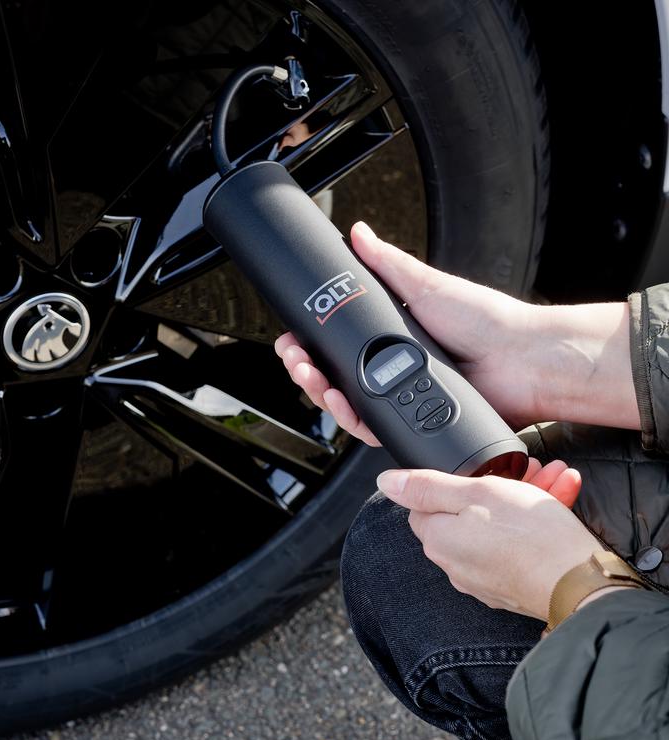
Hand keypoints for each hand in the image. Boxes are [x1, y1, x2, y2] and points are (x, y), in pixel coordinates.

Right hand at [275, 222, 637, 439]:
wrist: (521, 360)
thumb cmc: (486, 323)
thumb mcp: (427, 285)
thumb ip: (388, 263)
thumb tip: (358, 234)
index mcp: (391, 337)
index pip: (338, 344)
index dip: (311, 344)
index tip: (293, 337)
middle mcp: (392, 369)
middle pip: (334, 376)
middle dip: (306, 369)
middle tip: (295, 358)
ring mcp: (401, 398)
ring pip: (347, 405)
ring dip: (320, 393)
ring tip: (311, 377)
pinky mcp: (412, 424)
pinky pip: (373, 428)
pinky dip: (351, 419)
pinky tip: (339, 403)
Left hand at [376, 463, 597, 620]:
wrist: (584, 586)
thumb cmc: (532, 535)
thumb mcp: (477, 492)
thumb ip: (427, 486)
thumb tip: (386, 482)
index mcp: (439, 541)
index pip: (428, 503)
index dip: (457, 481)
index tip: (485, 472)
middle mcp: (455, 565)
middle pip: (468, 512)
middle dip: (502, 486)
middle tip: (531, 470)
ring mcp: (484, 579)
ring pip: (498, 527)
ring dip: (525, 499)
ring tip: (556, 478)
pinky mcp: (511, 587)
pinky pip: (516, 547)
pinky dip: (534, 526)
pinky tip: (562, 501)